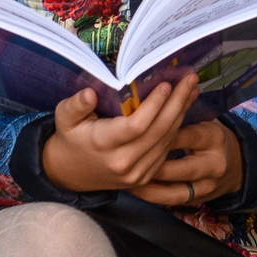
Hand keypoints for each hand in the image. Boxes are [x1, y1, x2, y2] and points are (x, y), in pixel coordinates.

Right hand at [40, 74, 204, 193]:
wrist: (70, 173)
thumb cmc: (70, 137)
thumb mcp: (65, 117)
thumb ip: (75, 105)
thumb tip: (89, 94)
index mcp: (103, 144)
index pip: (135, 126)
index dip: (154, 106)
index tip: (166, 84)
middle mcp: (122, 162)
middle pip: (158, 132)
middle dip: (177, 103)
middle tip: (190, 79)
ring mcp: (136, 173)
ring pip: (166, 141)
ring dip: (182, 114)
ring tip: (192, 89)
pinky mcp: (145, 177)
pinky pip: (165, 151)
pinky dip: (177, 129)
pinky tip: (184, 109)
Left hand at [129, 113, 245, 208]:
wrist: (238, 164)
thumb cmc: (211, 137)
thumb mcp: (203, 120)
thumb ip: (181, 113)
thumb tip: (153, 94)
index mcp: (214, 137)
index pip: (185, 135)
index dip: (159, 135)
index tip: (136, 132)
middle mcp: (214, 163)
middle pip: (179, 166)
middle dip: (151, 165)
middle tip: (126, 161)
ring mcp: (208, 185)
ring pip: (175, 190)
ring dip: (150, 186)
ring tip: (127, 180)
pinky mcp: (200, 199)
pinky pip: (174, 201)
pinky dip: (155, 196)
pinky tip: (137, 191)